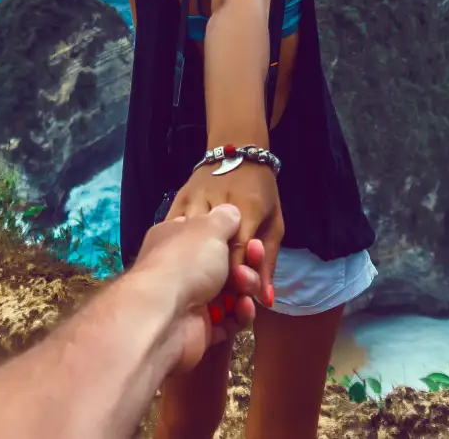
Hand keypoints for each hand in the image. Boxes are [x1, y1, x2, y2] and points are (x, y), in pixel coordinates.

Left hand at [135, 204, 264, 371]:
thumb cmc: (186, 261)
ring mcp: (190, 300)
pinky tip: (244, 308)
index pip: (207, 234)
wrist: (164, 315)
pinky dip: (240, 314)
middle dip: (244, 264)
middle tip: (254, 261)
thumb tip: (231, 212)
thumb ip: (225, 218)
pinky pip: (228, 320)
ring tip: (246, 289)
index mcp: (176, 239)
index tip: (251, 237)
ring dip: (245, 288)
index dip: (233, 235)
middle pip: (223, 265)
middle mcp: (181, 269)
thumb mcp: (209, 227)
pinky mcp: (200, 329)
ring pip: (230, 293)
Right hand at [165, 160, 282, 309]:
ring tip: (203, 280)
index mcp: (247, 207)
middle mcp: (217, 202)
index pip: (238, 253)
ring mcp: (193, 200)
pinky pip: (173, 230)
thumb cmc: (262, 190)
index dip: (238, 280)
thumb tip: (266, 300)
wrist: (236, 149)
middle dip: (217, 276)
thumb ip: (269, 261)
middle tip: (222, 293)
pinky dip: (179, 248)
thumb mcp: (275, 222)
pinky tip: (185, 261)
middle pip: (212, 250)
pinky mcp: (176, 200)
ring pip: (189, 242)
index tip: (239, 298)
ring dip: (195, 263)